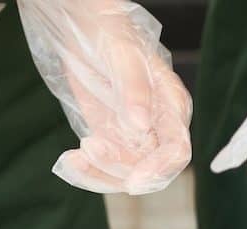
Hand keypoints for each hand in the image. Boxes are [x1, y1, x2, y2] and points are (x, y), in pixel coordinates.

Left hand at [19, 0, 191, 194]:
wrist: (85, 29)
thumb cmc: (111, 35)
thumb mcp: (122, 56)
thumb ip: (134, 88)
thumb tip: (141, 125)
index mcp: (171, 105)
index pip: (177, 150)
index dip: (159, 169)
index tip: (133, 181)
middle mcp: (158, 126)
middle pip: (150, 169)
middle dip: (120, 169)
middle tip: (89, 150)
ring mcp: (134, 135)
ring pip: (125, 173)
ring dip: (99, 173)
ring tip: (73, 158)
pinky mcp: (112, 138)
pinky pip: (105, 166)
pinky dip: (87, 170)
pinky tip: (70, 161)